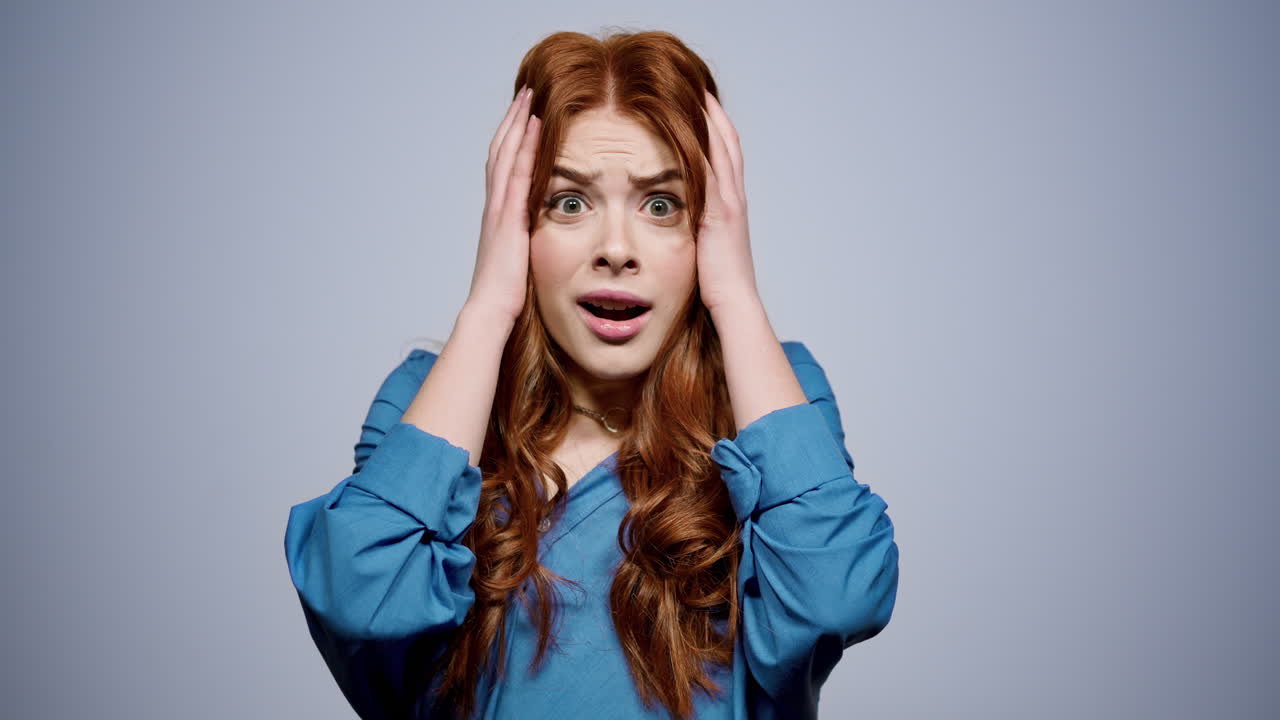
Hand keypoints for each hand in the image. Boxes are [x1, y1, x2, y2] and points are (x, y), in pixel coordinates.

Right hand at [466, 85, 541, 322]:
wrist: (491, 310)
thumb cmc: (506, 294)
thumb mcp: (517, 259)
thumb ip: (524, 242)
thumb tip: (536, 237)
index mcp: (497, 215)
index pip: (502, 167)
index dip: (511, 139)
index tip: (523, 116)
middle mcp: (494, 206)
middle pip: (500, 151)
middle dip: (512, 120)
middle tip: (525, 92)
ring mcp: (499, 209)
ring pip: (505, 155)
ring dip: (517, 124)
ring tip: (529, 97)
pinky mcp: (509, 217)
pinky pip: (518, 174)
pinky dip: (525, 148)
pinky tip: (535, 127)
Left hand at [697, 90, 759, 315]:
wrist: (734, 304)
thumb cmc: (717, 286)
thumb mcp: (705, 248)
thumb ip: (697, 228)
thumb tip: (681, 221)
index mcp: (730, 204)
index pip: (725, 154)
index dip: (714, 126)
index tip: (699, 102)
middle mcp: (734, 197)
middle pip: (727, 141)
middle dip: (712, 111)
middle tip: (697, 82)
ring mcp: (730, 202)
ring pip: (721, 148)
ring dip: (708, 118)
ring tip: (693, 90)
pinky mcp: (719, 212)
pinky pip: (710, 169)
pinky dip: (701, 145)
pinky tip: (688, 126)